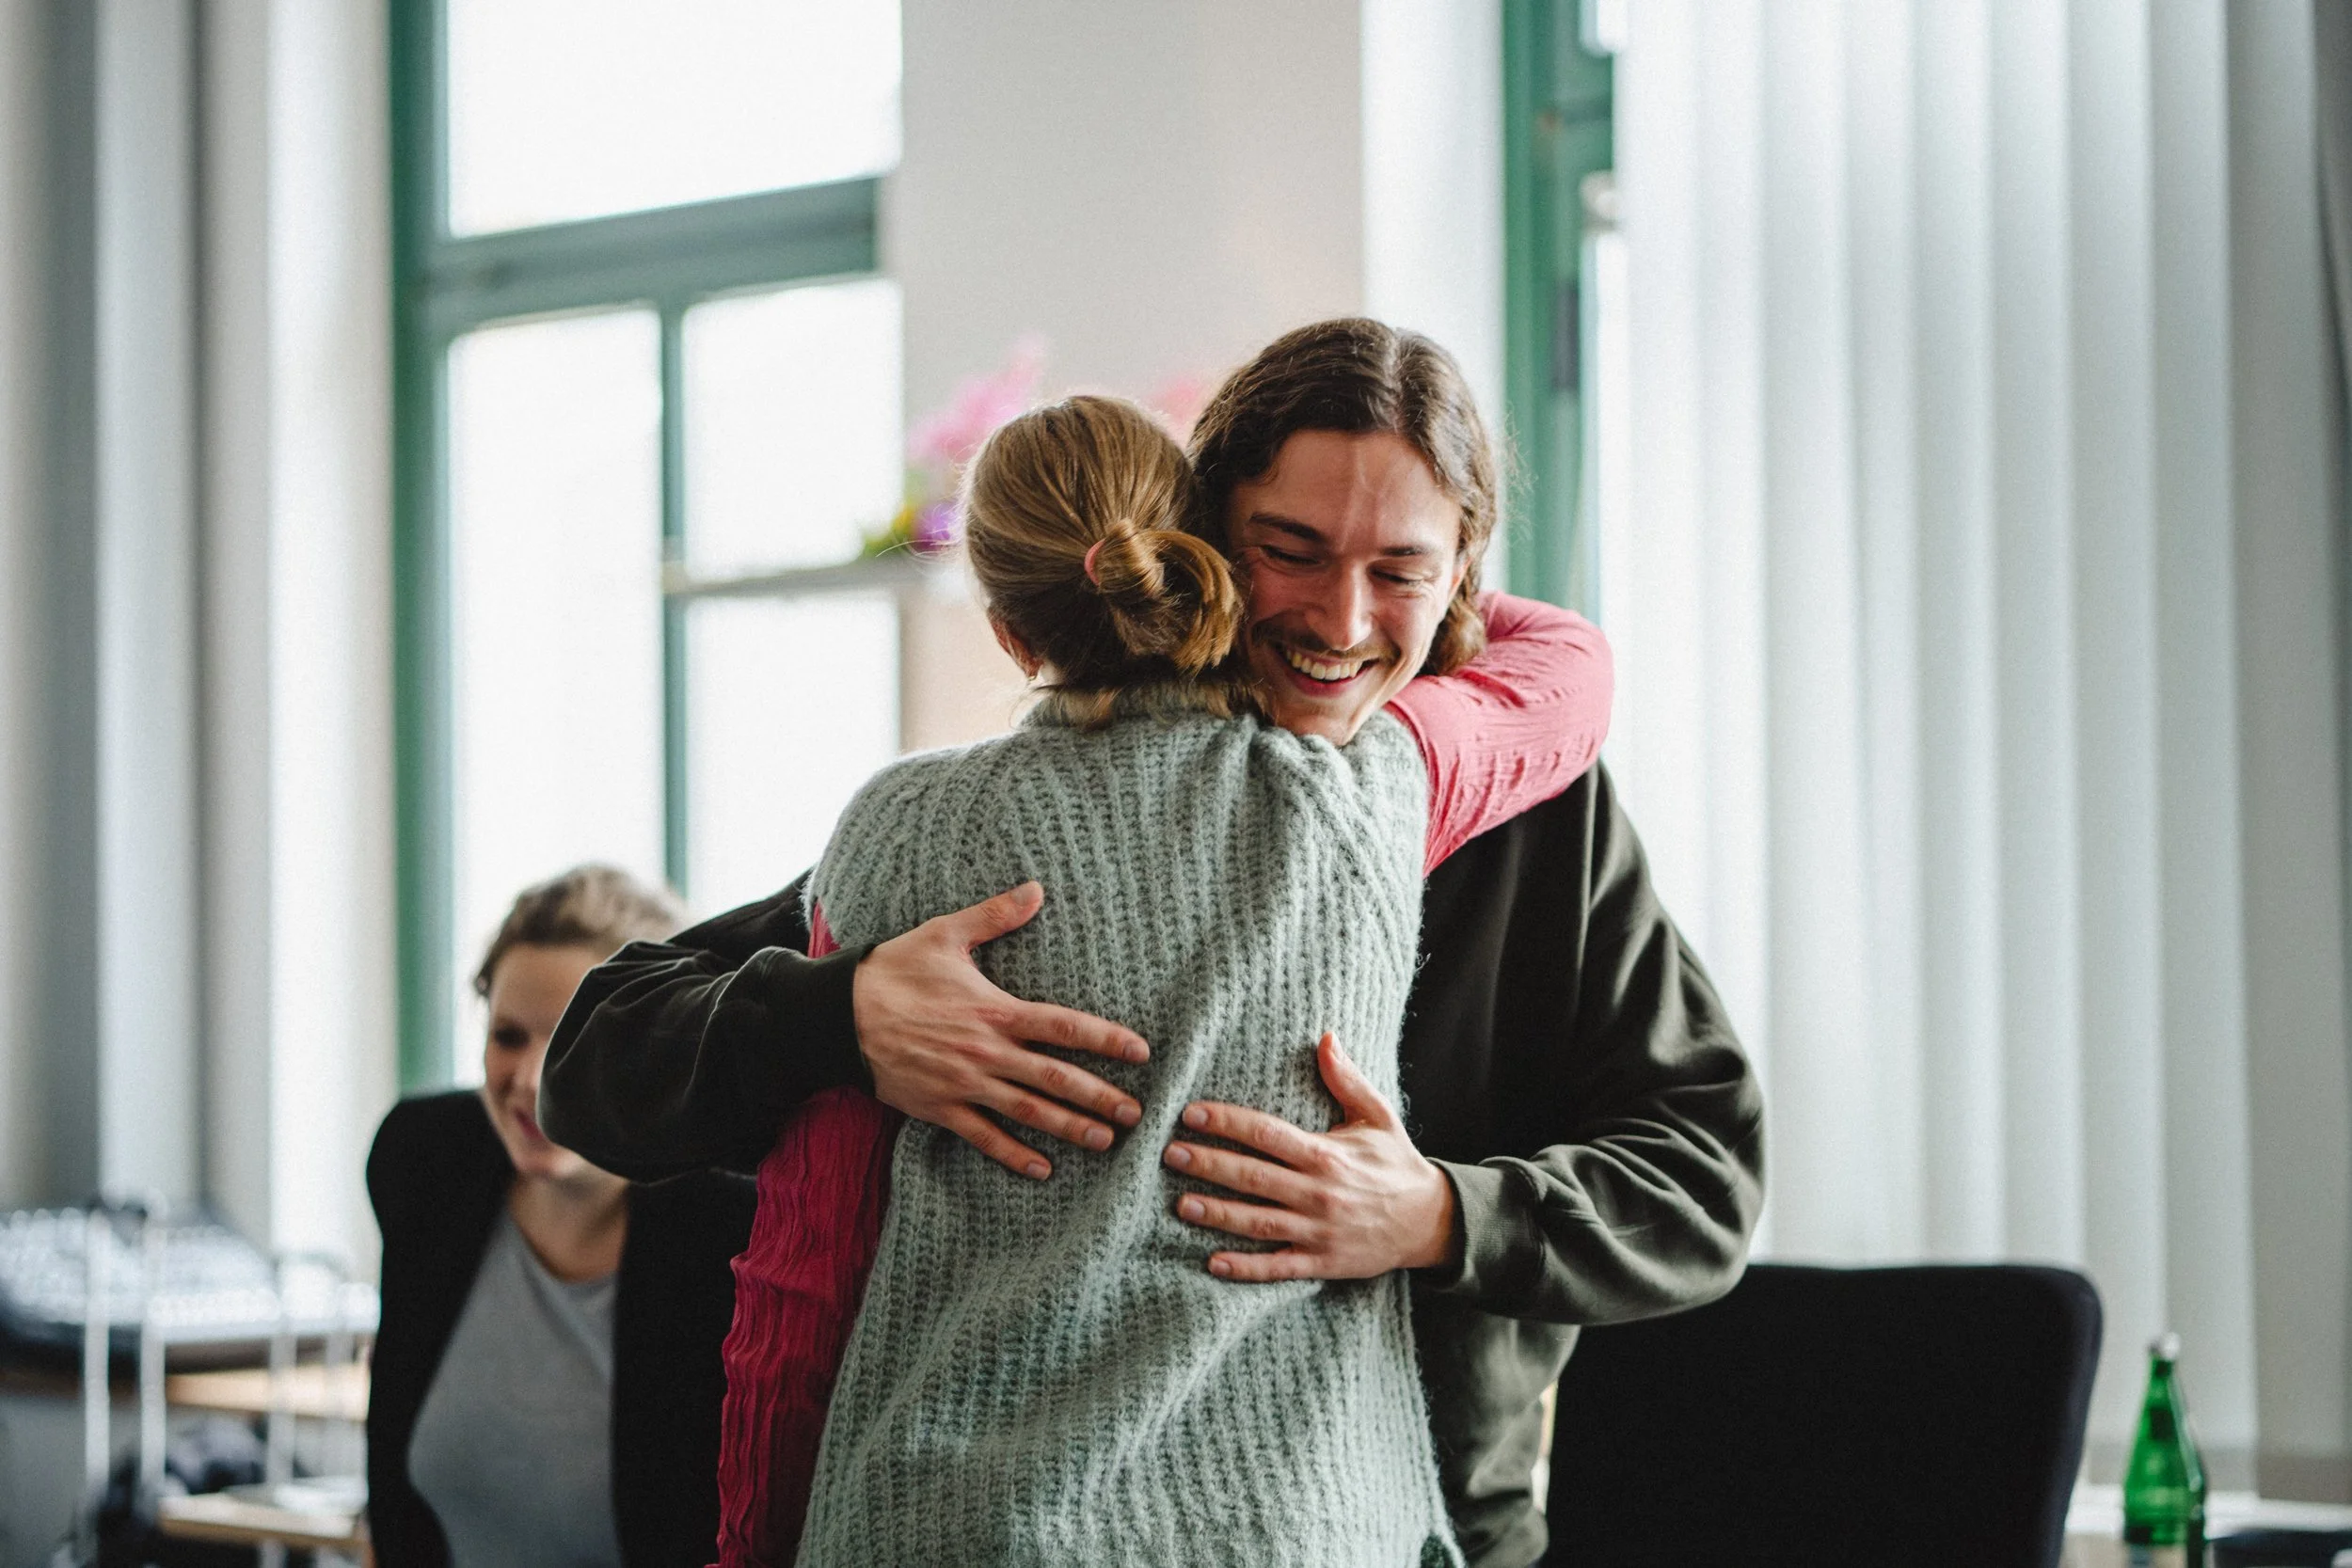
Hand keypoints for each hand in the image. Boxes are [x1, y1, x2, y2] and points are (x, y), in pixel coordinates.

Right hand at [853, 882, 1149, 1179]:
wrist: (837, 1015)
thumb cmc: (893, 970)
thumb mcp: (945, 934)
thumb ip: (994, 916)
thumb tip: (1036, 889)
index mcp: (995, 1010)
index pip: (1063, 1027)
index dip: (1105, 1039)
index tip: (1141, 1051)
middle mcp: (986, 1052)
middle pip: (1055, 1078)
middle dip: (1100, 1096)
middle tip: (1137, 1114)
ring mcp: (963, 1084)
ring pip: (1028, 1112)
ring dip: (1069, 1128)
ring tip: (1104, 1141)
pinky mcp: (939, 1108)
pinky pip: (983, 1137)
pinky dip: (1013, 1155)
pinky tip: (1042, 1169)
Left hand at [1162, 1033, 1456, 1280]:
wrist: (1431, 1221)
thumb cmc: (1397, 1164)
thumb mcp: (1378, 1116)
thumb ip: (1346, 1080)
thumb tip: (1325, 1037)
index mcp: (1327, 1154)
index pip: (1267, 1134)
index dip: (1228, 1123)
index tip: (1191, 1113)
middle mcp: (1319, 1193)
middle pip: (1253, 1178)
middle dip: (1210, 1165)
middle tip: (1170, 1154)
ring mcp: (1318, 1231)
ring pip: (1258, 1223)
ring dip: (1218, 1215)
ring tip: (1181, 1204)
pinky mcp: (1321, 1262)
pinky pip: (1278, 1267)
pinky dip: (1246, 1268)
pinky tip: (1212, 1262)